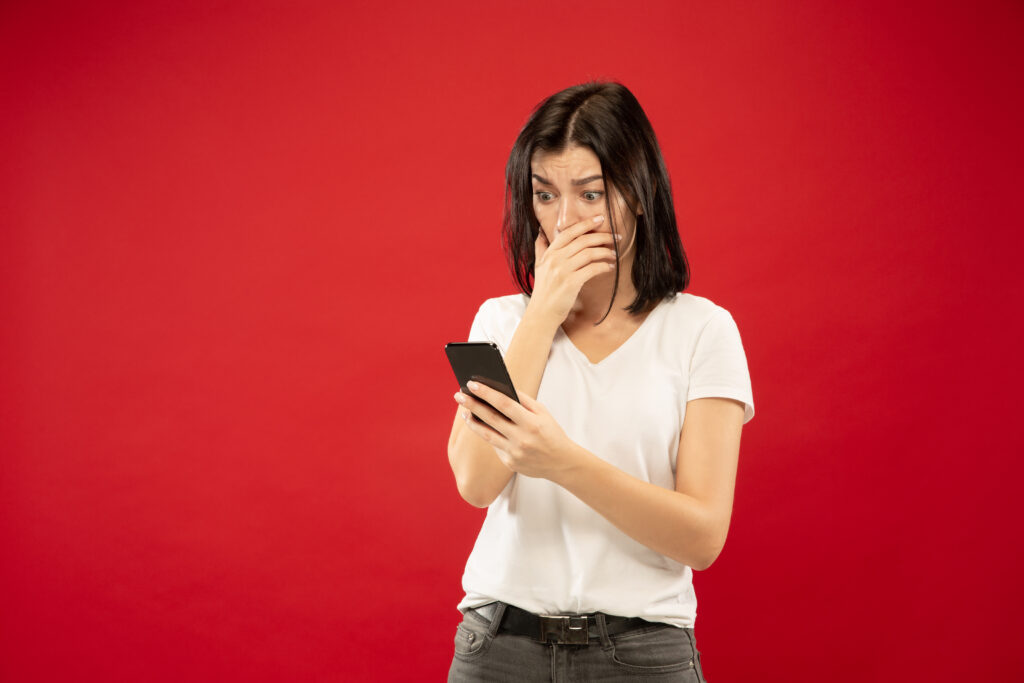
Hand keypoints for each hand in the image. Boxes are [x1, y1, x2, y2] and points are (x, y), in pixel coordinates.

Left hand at [454, 381, 581, 479]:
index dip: (487, 393)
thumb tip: (501, 388)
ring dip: (473, 422)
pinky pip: (495, 445)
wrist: (561, 463)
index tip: (472, 384)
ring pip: (487, 435)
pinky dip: (488, 434)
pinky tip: (481, 426)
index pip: (504, 404)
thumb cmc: (551, 432)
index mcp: (531, 423)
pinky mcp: (509, 463)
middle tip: (459, 395)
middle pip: (491, 419)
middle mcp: (521, 439)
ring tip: (465, 411)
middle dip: (472, 405)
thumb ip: (523, 400)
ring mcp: (514, 453)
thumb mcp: (543, 413)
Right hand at [530, 215, 618, 324]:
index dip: (586, 223)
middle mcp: (555, 259)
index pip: (569, 232)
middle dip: (602, 236)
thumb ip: (541, 247)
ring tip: (614, 253)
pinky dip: (603, 266)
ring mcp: (562, 270)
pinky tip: (609, 267)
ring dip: (605, 252)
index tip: (600, 219)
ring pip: (589, 253)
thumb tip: (540, 231)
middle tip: (616, 236)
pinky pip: (592, 269)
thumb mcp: (539, 266)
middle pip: (583, 240)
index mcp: (550, 253)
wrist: (542, 313)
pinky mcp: (571, 283)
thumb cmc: (543, 290)